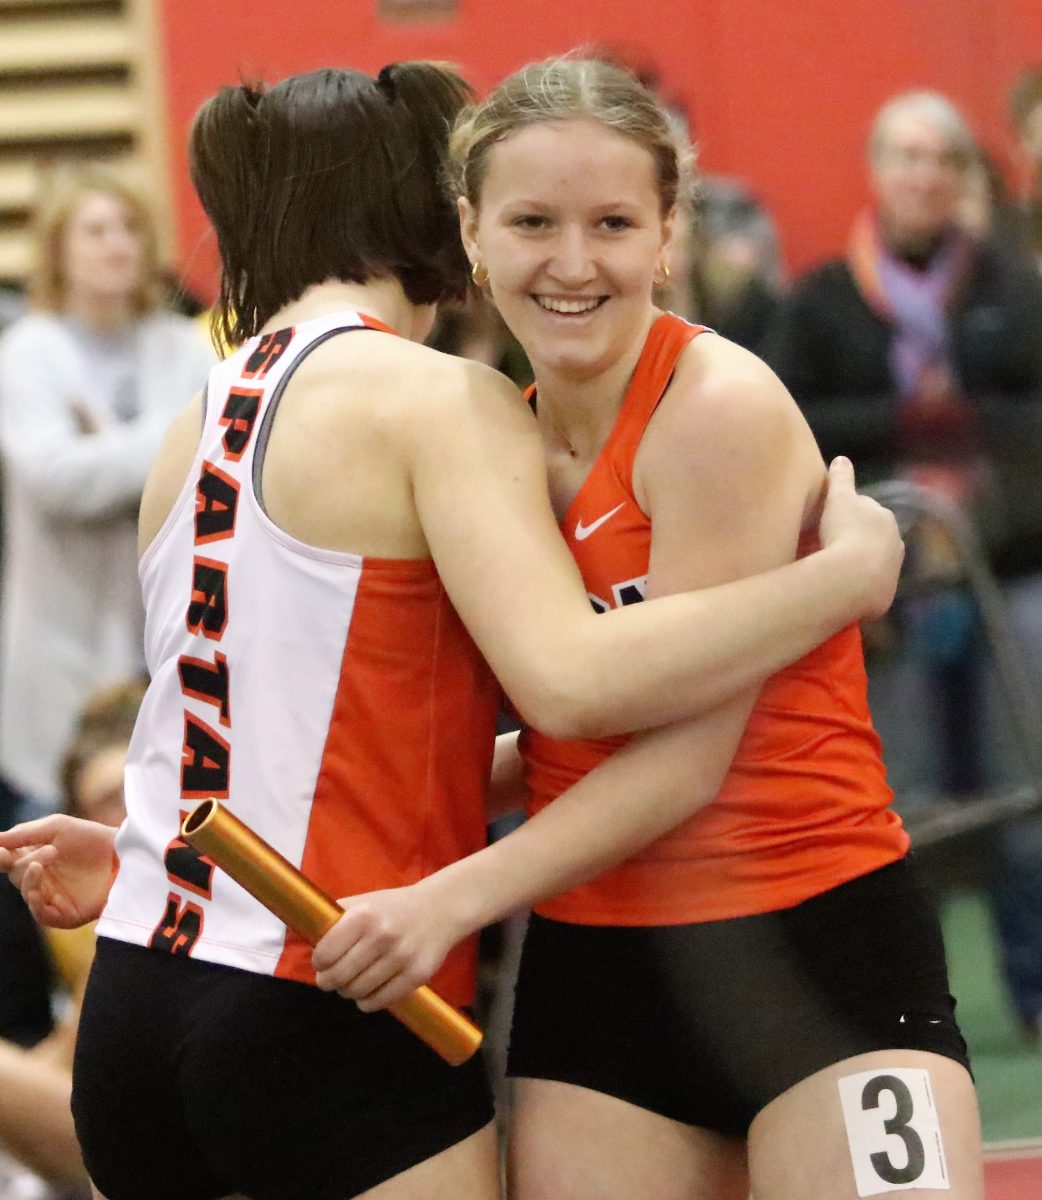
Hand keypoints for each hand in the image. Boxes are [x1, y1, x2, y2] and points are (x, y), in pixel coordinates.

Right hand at [0, 815, 115, 927]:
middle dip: (28, 862)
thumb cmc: (91, 838)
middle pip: (17, 875)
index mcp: (35, 857)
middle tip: (52, 850)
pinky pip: (40, 914)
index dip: (1, 856)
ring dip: (31, 878)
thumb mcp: (56, 827)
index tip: (1, 852)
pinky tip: (39, 890)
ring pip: (26, 892)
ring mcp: (51, 897)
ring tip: (48, 860)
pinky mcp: (64, 914)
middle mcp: (41, 878)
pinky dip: (35, 903)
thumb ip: (24, 833)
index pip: (8, 859)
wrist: (122, 854)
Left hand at [312, 879, 465, 1010]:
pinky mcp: (416, 977)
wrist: (441, 909)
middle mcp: (381, 937)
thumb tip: (309, 938)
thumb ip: (338, 918)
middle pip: (339, 977)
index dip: (319, 962)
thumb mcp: (365, 902)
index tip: (321, 963)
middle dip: (328, 982)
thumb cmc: (395, 907)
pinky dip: (367, 1002)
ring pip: (357, 992)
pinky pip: (378, 1002)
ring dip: (348, 991)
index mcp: (364, 916)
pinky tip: (368, 992)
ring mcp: (401, 958)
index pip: (325, 953)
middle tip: (329, 979)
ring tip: (350, 983)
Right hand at [818, 456, 904, 620]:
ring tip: (837, 570)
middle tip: (833, 547)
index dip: (850, 516)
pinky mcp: (885, 595)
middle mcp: (896, 543)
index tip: (833, 523)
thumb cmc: (844, 531)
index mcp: (886, 518)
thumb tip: (842, 458)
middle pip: (874, 539)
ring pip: (874, 563)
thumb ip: (841, 478)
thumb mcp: (838, 498)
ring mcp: (893, 571)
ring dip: (860, 564)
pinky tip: (843, 588)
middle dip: (859, 541)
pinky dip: (859, 586)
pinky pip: (870, 587)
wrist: (853, 576)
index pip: (868, 512)